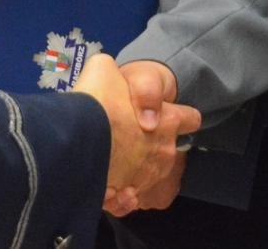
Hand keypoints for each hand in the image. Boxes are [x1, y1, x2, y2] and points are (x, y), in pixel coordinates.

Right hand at [73, 55, 197, 214]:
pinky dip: (118, 193)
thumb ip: (115, 75)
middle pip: (166, 149)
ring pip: (147, 174)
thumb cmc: (97, 102)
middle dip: (148, 144)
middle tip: (122, 136)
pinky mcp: (128, 198)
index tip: (162, 115)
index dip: (176, 115)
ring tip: (108, 160)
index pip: (191, 118)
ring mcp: (149, 177)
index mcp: (168, 120)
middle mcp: (165, 151)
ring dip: (132, 169)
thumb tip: (117, 85)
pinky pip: (128, 198)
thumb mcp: (104, 69)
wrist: (76, 139)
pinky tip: (104, 183)